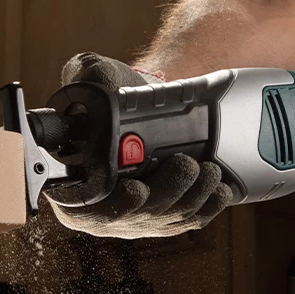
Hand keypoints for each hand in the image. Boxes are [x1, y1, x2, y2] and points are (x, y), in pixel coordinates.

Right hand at [49, 53, 233, 238]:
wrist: (150, 103)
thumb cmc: (118, 93)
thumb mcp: (96, 74)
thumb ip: (86, 72)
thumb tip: (92, 82)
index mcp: (75, 186)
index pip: (88, 211)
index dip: (113, 208)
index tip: (138, 190)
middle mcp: (105, 207)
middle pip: (136, 218)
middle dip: (167, 194)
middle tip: (186, 165)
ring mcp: (139, 215)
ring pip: (167, 220)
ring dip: (192, 198)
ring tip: (208, 170)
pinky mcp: (168, 216)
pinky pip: (189, 221)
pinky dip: (207, 207)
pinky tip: (219, 190)